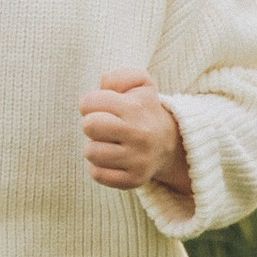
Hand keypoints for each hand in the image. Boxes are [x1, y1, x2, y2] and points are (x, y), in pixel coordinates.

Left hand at [81, 69, 190, 202]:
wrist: (168, 143)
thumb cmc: (143, 109)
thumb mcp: (140, 83)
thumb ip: (119, 76)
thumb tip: (104, 86)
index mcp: (135, 108)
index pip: (88, 103)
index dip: (89, 104)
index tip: (100, 108)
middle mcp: (139, 134)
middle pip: (89, 126)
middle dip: (90, 124)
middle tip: (102, 126)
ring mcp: (137, 159)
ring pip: (91, 152)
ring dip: (94, 147)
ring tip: (107, 143)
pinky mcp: (134, 180)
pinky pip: (98, 175)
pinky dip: (99, 167)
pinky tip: (111, 159)